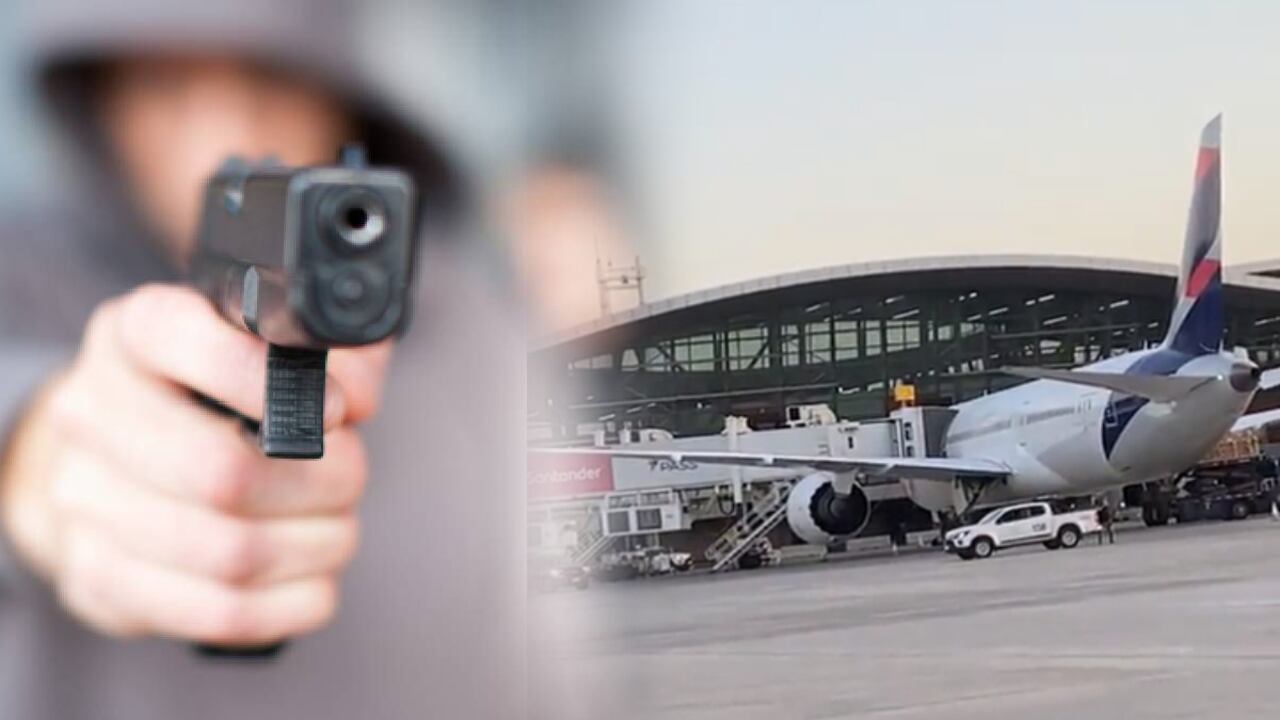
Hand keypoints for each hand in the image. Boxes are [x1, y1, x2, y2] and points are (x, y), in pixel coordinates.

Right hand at [0, 284, 389, 645]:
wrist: (117, 459)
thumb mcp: (280, 345)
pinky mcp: (99, 578)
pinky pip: (217, 611)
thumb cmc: (223, 395)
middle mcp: (92, 411)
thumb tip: (354, 397)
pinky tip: (313, 579)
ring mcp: (83, 500)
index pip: (180, 340)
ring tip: (335, 528)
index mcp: (134, 334)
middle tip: (350, 479)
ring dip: (314, 546)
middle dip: (318, 484)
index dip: (267, 380)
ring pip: (229, 552)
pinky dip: (290, 603)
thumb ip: (335, 351)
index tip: (335, 410)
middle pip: (220, 472)